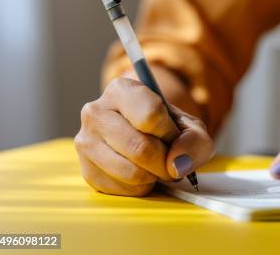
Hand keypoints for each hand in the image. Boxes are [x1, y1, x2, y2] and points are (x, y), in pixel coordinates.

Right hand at [74, 77, 213, 195]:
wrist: (146, 139)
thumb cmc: (168, 129)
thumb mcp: (190, 128)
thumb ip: (194, 141)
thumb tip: (177, 164)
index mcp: (121, 89)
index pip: (151, 115)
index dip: (170, 133)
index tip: (173, 136)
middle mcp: (96, 112)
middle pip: (140, 147)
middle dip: (165, 162)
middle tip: (171, 162)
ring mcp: (85, 142)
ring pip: (130, 172)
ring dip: (154, 176)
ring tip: (156, 166)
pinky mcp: (85, 170)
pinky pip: (121, 189)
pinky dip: (140, 188)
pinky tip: (140, 174)